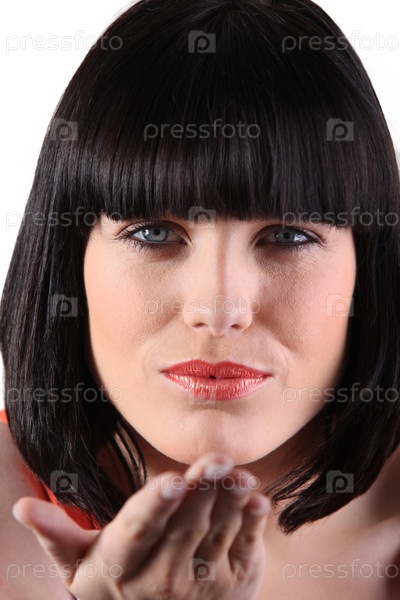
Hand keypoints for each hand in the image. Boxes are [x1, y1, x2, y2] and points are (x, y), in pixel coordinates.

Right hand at [13, 452, 269, 599]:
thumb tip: (21, 506)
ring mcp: (200, 586)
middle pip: (183, 527)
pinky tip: (257, 499)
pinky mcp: (233, 587)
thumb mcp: (78, 567)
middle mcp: (161, 580)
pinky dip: (252, 523)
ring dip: (230, 501)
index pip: (138, 531)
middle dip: (201, 491)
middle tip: (215, 459)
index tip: (172, 480)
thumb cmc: (113, 588)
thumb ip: (56, 535)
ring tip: (237, 473)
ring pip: (216, 534)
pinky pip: (244, 549)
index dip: (155, 505)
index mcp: (121, 566)